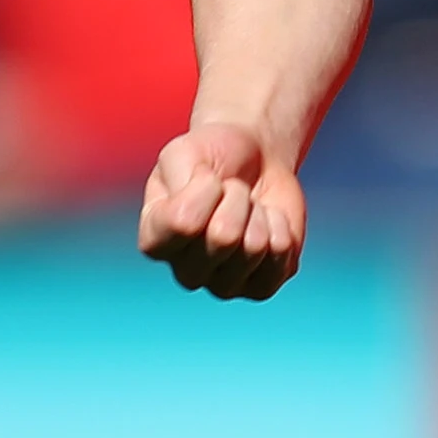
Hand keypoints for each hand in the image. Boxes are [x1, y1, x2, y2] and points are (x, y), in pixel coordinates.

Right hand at [138, 120, 306, 299]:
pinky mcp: (262, 287)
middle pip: (224, 238)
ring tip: (249, 206)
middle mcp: (185, 272)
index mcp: (155, 241)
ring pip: (255, 247)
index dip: (205, 188)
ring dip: (258, 213)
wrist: (257, 159)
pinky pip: (282, 256)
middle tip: (233, 191)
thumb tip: (203, 224)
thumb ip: (180, 178)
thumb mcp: (185, 150)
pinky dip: (281, 226)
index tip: (207, 176)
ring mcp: (223, 286)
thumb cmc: (213, 155)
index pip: (182, 224)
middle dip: (236, 198)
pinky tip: (267, 221)